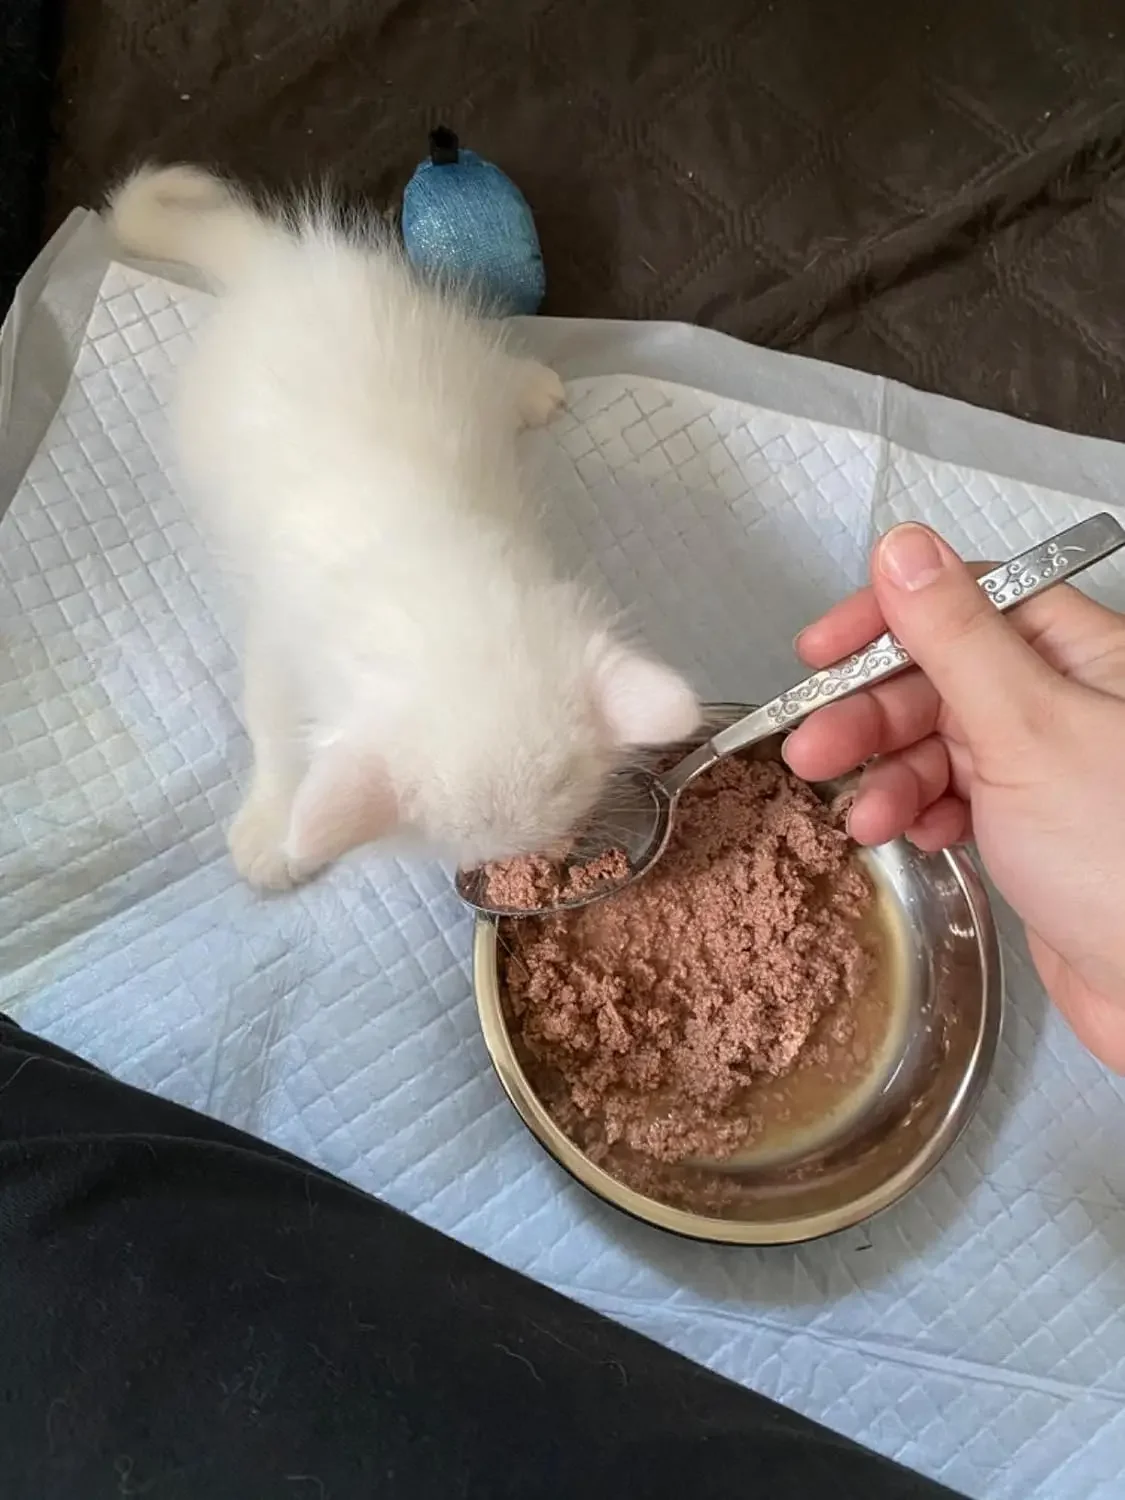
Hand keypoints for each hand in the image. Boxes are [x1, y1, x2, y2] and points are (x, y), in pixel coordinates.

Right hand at [783, 522, 1124, 1070]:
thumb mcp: (1028, 729)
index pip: (970, 600)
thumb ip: (957, 636)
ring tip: (861, 820)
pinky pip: (955, 798)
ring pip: (940, 741)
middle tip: (811, 750)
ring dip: (888, 773)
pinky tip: (907, 836)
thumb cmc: (1123, 857)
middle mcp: (1067, 702)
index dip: (892, 617)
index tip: (822, 650)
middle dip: (871, 712)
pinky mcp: (1032, 829)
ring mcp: (1049, 767)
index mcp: (1084, 655)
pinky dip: (921, 813)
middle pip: (942, 675)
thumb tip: (903, 547)